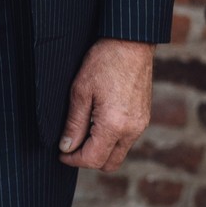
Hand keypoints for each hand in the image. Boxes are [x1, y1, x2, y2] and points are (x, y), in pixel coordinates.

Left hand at [58, 39, 154, 170]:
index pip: (92, 159)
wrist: (131, 43)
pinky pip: (127, 140)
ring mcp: (141, 124)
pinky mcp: (144, 117)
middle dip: (88, 159)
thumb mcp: (80, 92)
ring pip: (119, 153)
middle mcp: (132, 130)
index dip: (73, 160)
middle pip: (109, 164)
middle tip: (71, 146)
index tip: (61, 153)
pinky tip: (98, 123)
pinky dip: (112, 140)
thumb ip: (74, 124)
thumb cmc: (103, 62)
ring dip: (101, 150)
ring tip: (83, 132)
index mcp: (115, 125)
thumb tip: (67, 147)